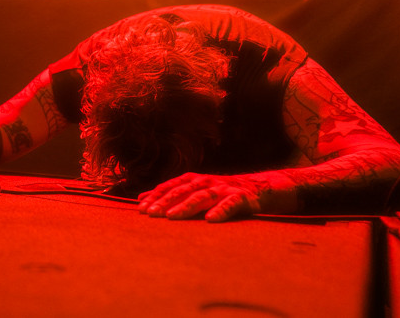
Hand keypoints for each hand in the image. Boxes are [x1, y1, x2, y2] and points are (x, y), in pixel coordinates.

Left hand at [137, 172, 279, 222]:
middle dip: (165, 201)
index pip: (171, 187)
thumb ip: (170, 194)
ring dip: (186, 206)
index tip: (141, 208)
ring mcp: (222, 188)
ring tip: (173, 216)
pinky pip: (229, 205)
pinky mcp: (240, 198)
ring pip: (202, 197)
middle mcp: (205, 182)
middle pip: (182, 191)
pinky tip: (211, 219)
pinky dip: (220, 211)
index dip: (156, 196)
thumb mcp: (194, 191)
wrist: (257, 188)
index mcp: (193, 180)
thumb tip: (142, 198)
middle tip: (151, 213)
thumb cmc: (220, 192)